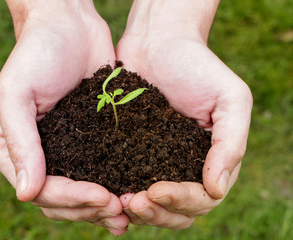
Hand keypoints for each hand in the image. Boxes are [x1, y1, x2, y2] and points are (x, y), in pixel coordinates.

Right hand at [0, 0, 127, 234]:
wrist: (69, 25)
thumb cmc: (37, 53)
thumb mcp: (16, 93)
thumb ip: (19, 143)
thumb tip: (26, 194)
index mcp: (16, 150)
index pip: (42, 190)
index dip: (71, 199)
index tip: (102, 196)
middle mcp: (40, 156)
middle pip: (63, 200)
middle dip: (90, 209)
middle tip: (120, 211)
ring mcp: (68, 150)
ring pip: (83, 192)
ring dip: (103, 207)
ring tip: (128, 214)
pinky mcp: (92, 140)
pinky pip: (102, 171)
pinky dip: (115, 185)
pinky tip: (133, 193)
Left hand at [116, 0, 251, 228]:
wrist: (158, 42)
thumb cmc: (197, 66)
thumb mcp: (230, 99)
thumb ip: (230, 143)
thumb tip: (216, 189)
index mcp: (210, 160)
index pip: (202, 199)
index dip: (181, 202)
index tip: (157, 191)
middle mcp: (184, 166)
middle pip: (176, 211)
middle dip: (156, 212)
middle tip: (133, 201)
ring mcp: (156, 161)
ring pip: (151, 204)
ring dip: (137, 210)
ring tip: (118, 200)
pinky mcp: (130, 151)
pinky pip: (126, 180)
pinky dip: (118, 193)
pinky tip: (105, 190)